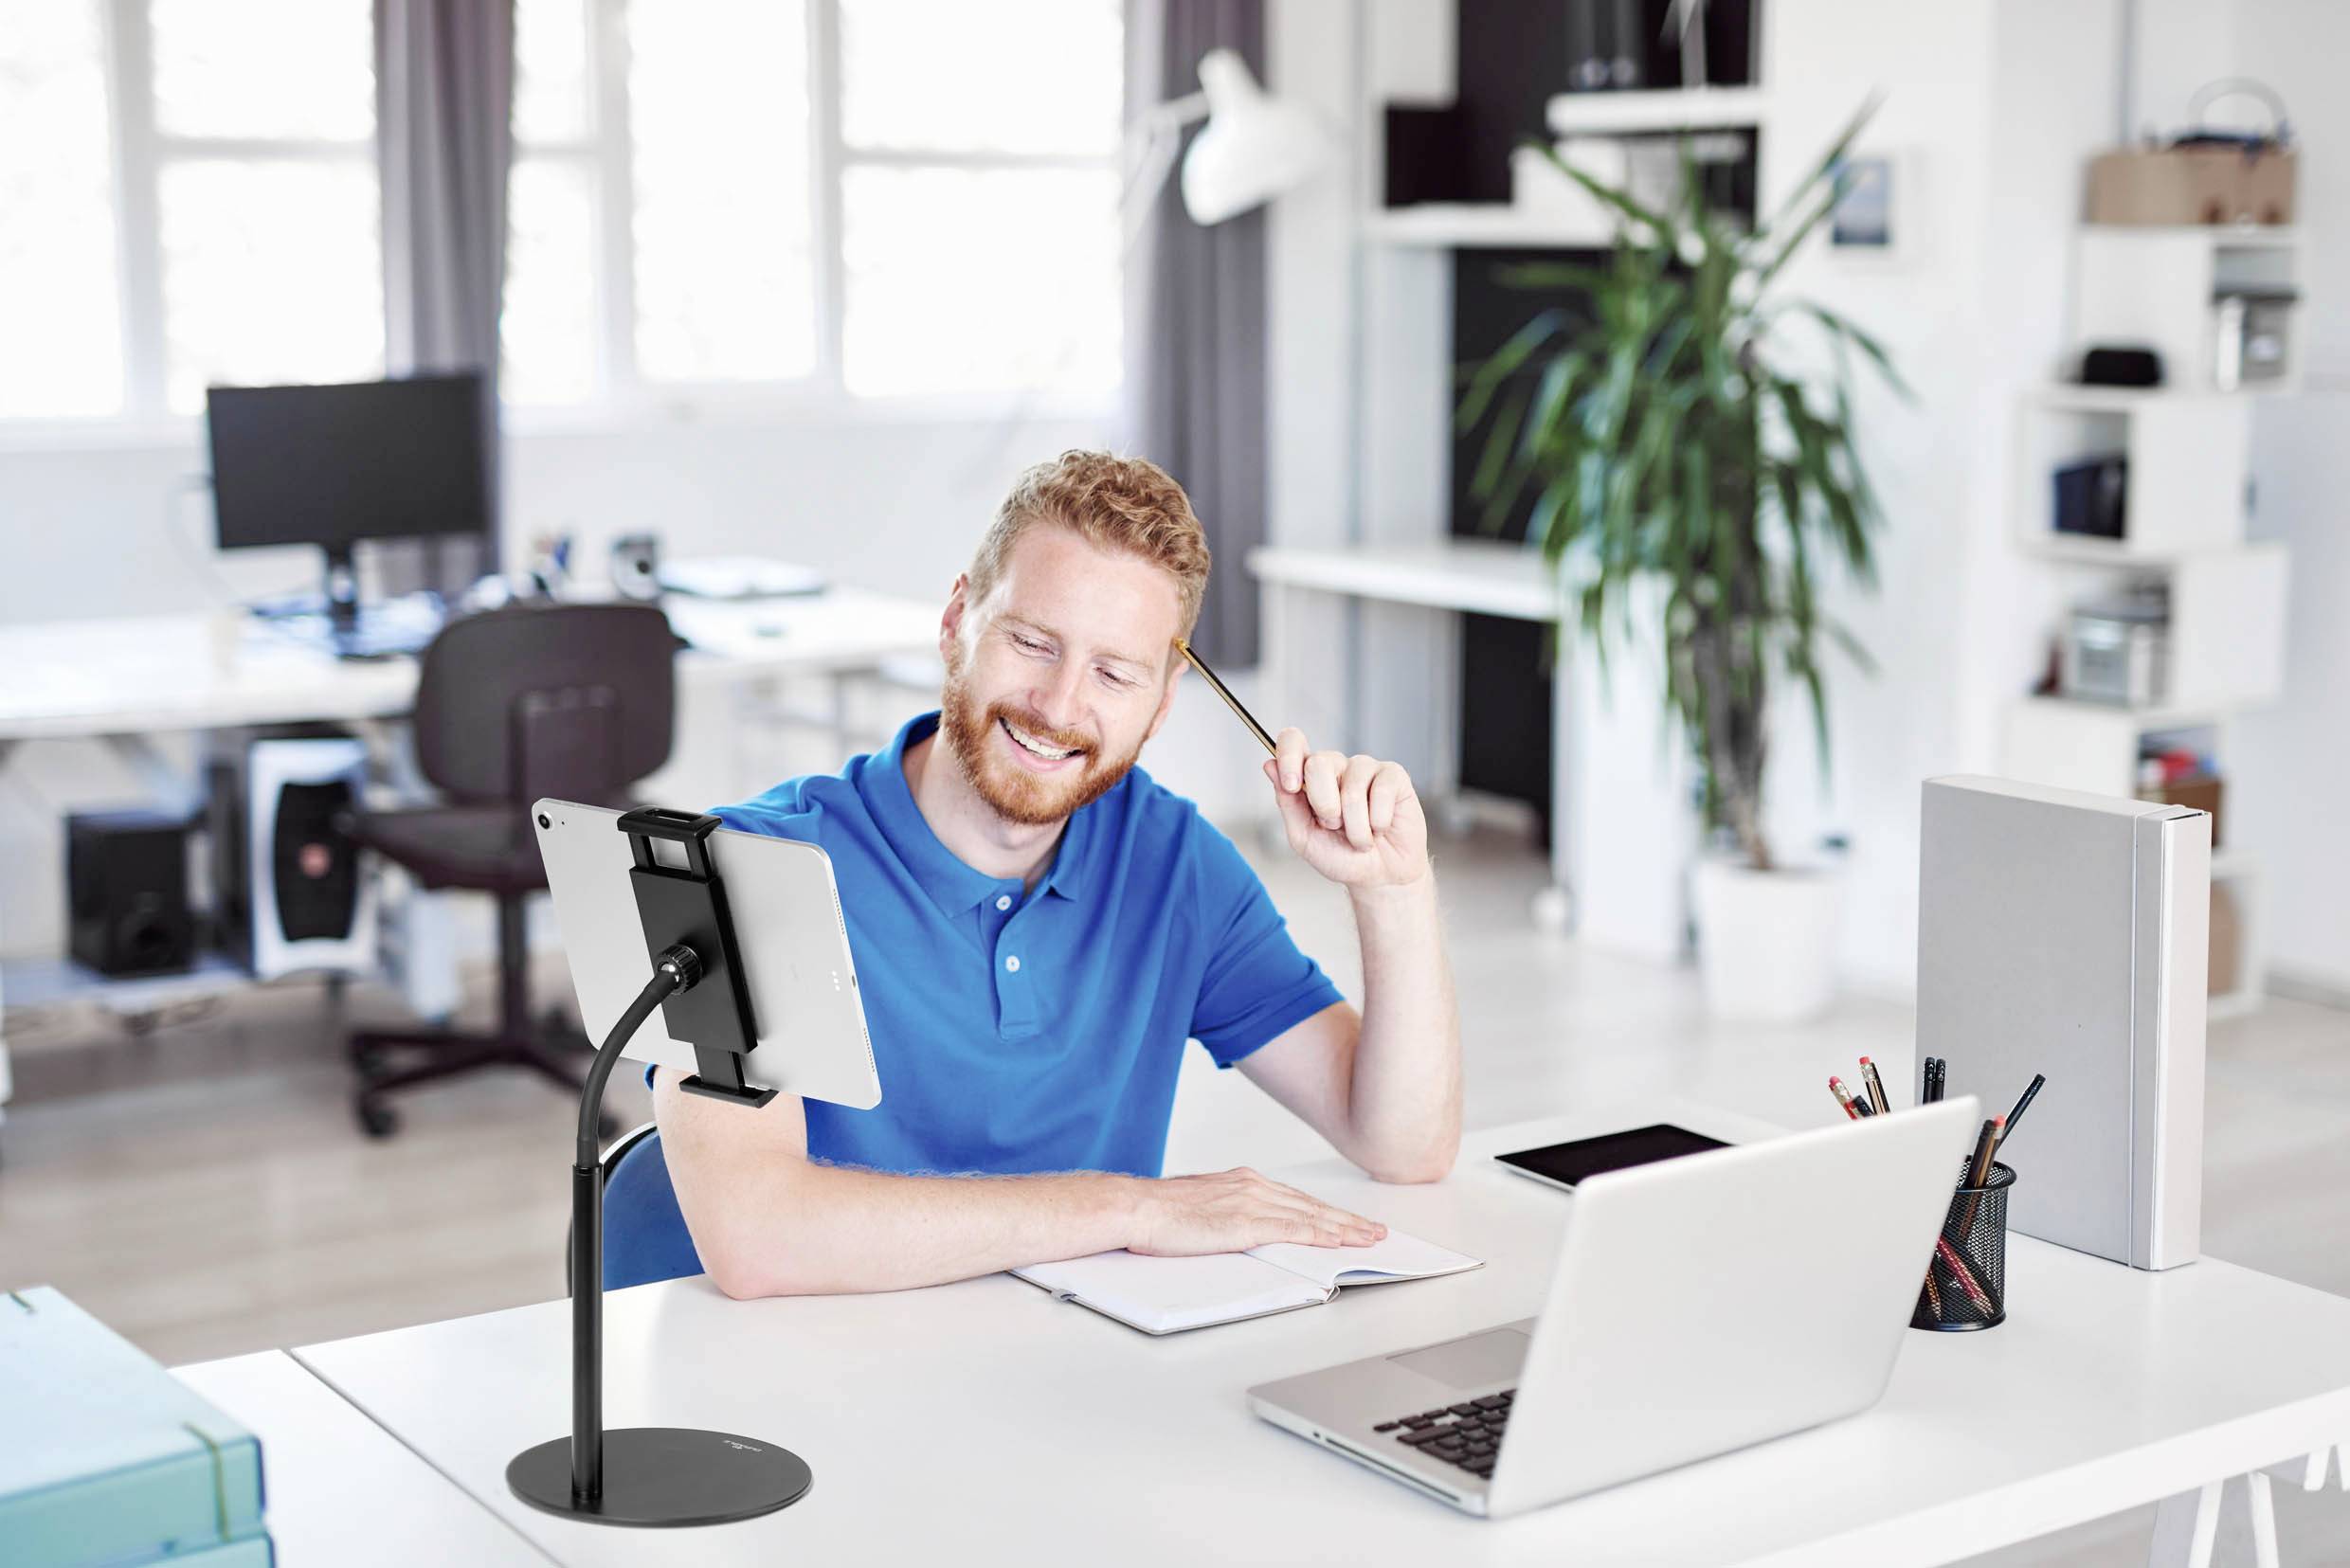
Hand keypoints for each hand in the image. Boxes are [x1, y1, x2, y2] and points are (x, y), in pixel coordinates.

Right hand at [1129, 1167, 1388, 1254]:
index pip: (1296, 1199)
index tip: (1348, 1221)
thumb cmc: (1159, 1212)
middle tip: (1375, 1230)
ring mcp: (1251, 1202)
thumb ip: (1228, 1212)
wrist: (1137, 1207)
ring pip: (1310, 1215)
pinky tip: (1338, 1241)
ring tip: (1369, 1238)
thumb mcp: (1202, 1206)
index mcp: (1242, 1181)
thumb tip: (1240, 1228)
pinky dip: (1319, 1234)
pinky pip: (1292, 1228)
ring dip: (1344, 1228)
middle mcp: (1252, 1185)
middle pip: (1311, 1205)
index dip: (1326, 1211)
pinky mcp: (1245, 1222)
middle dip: (1347, 1219)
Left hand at [1265, 728, 1429, 890]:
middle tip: (1334, 826)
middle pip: (1318, 763)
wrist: (1378, 876)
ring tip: (1361, 837)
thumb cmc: (1341, 856)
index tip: (1291, 786)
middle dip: (1324, 806)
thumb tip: (1269, 764)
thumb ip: (1288, 803)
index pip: (1292, 741)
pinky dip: (1378, 822)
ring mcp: (1365, 768)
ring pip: (1352, 788)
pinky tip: (1381, 828)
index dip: (1288, 756)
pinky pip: (1382, 792)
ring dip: (1355, 826)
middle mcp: (1336, 766)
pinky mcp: (1393, 776)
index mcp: (1309, 776)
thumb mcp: (1304, 837)